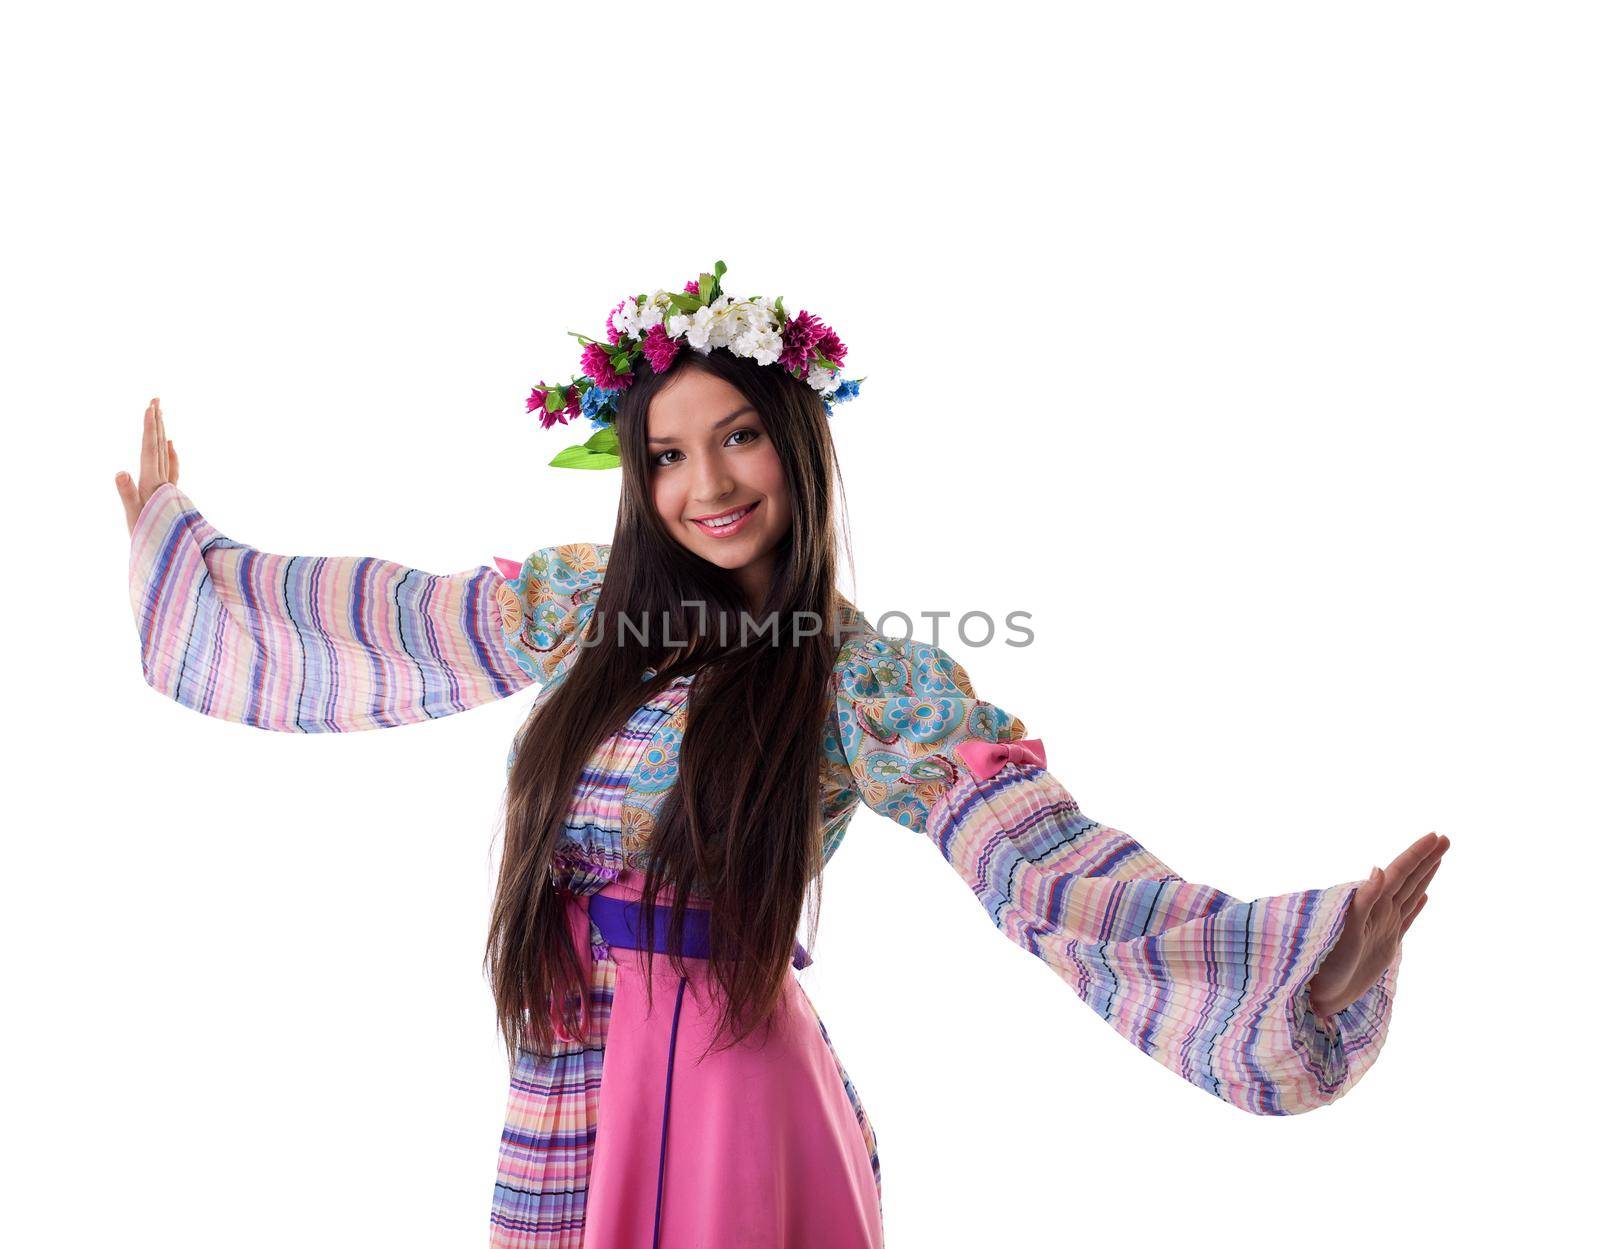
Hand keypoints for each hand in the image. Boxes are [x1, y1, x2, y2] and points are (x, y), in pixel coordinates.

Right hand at [116, 396, 179, 535]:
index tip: (151, 407)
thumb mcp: (134, 518)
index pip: (150, 449)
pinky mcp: (169, 496)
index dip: (150, 427)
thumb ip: (127, 494)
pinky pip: (171, 469)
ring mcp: (167, 488)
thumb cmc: (150, 541)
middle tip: (156, 399)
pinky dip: (170, 454)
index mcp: (152, 484)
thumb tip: (120, 471)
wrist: (174, 560)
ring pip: (165, 454)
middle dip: (157, 422)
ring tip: (161, 415)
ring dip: (161, 434)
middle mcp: (162, 483)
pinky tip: (170, 446)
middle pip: (159, 446)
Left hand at [1306, 830, 1449, 1018]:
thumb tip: (1378, 868)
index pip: (1398, 872)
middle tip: (1444, 838)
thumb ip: (1362, 899)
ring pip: (1409, 893)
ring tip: (1437, 858)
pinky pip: (1407, 918)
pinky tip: (1424, 896)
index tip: (1435, 836)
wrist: (1319, 992)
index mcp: (1371, 904)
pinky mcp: (1386, 943)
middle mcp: (1379, 911)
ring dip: (1424, 876)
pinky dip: (1417, 905)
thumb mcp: (1345, 929)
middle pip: (1408, 878)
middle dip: (1426, 859)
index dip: (1416, 855)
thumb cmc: (1327, 962)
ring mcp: (1384, 925)